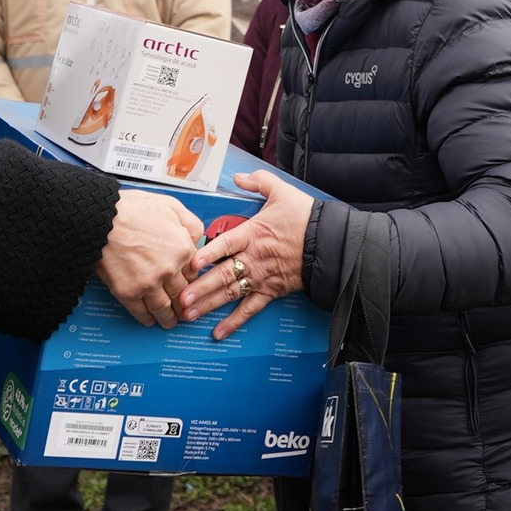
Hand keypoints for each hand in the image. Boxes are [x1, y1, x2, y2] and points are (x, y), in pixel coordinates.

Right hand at [97, 189, 205, 327]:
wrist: (100, 218)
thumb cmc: (132, 209)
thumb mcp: (172, 206)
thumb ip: (191, 224)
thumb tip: (198, 239)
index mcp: (182, 249)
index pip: (194, 274)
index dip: (192, 282)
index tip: (190, 287)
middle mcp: (169, 270)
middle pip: (182, 294)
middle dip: (184, 305)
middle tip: (185, 311)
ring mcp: (148, 283)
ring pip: (164, 308)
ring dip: (169, 318)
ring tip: (169, 321)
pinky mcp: (128, 292)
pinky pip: (141, 312)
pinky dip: (147, 319)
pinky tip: (150, 321)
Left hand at [181, 170, 314, 339]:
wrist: (330, 241)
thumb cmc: (306, 217)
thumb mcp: (282, 191)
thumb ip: (258, 181)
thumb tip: (238, 177)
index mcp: (252, 234)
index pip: (225, 245)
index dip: (207, 254)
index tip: (190, 263)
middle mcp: (253, 258)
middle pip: (222, 275)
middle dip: (200, 288)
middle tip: (180, 298)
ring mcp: (261, 277)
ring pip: (230, 293)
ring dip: (209, 305)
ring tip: (188, 313)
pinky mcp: (271, 291)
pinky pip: (250, 309)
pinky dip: (234, 322)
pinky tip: (218, 333)